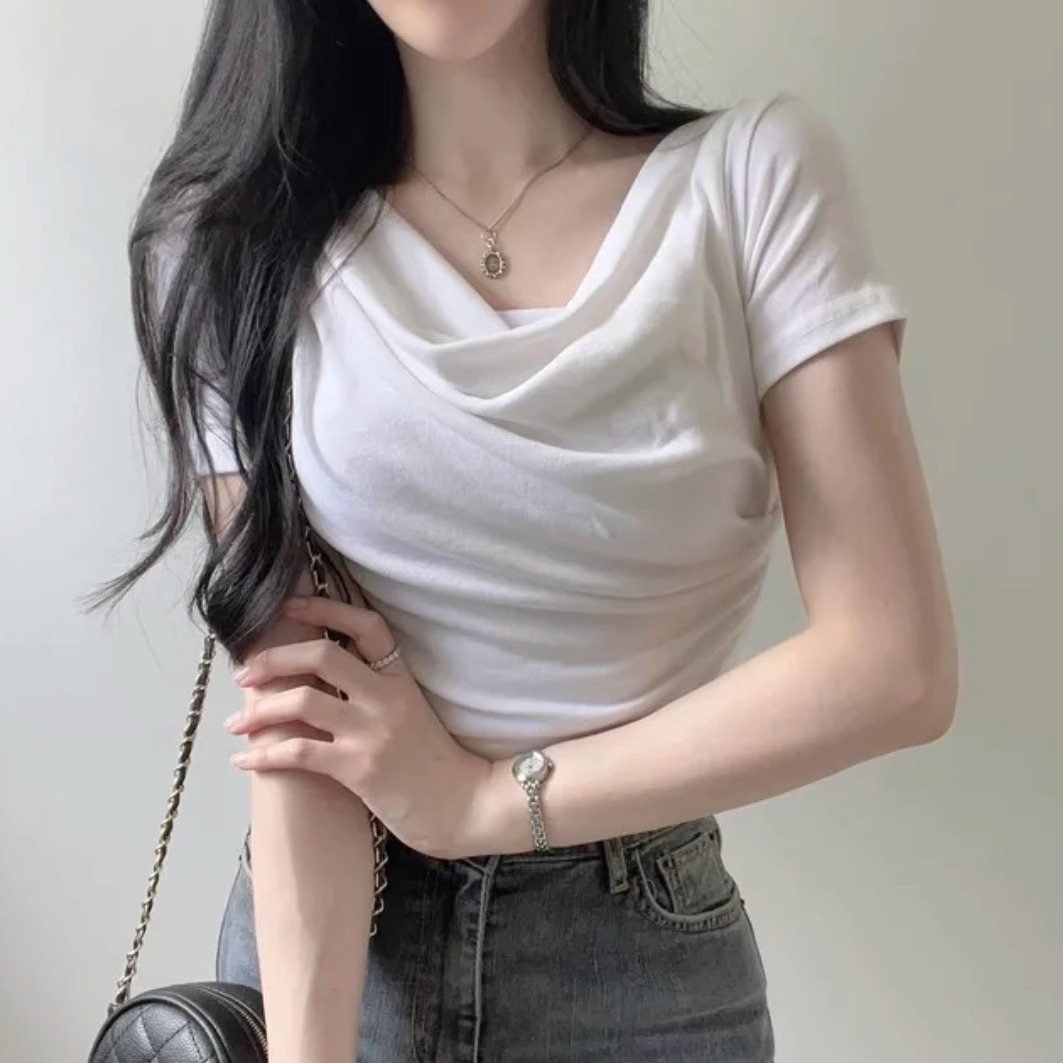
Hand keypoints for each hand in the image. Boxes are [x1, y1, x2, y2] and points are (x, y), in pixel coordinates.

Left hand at [227, 595, 493, 859]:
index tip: (288, 607)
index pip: (366, 625)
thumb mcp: (412, 715)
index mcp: (401, 678)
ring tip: (236, 723)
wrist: (465, 806)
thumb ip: (375, 695)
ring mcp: (373, 730)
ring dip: (259, 710)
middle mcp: (386, 696)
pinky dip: (264, 755)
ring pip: (302, 700)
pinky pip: (299, 751)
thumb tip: (319, 685)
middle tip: (245, 674)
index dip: (326, 609)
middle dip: (274, 659)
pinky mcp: (359, 768)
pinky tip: (245, 761)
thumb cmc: (435, 765)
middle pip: (322, 654)